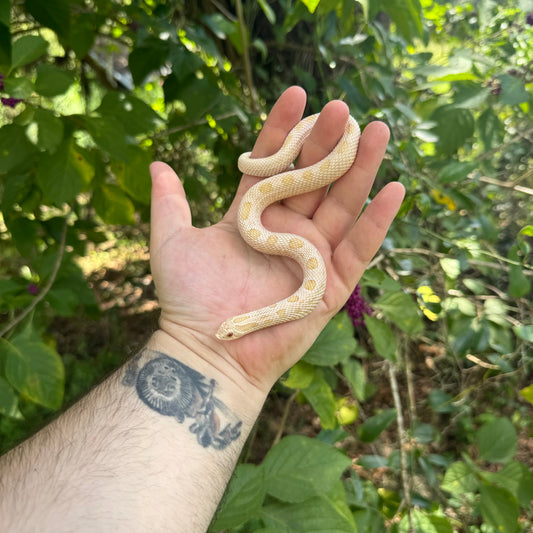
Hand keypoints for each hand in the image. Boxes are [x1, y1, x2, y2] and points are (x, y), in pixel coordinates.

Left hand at [149, 86, 404, 390]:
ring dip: (360, 170)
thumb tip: (157, 165)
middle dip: (328, 143)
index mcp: (254, 215)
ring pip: (342, 206)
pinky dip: (377, 222)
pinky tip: (394, 189)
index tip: (297, 94)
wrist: (208, 349)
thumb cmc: (186, 300)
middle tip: (343, 108)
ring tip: (377, 132)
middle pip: (313, 179)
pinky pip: (360, 250)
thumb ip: (169, 203)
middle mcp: (286, 230)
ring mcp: (311, 256)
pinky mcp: (330, 285)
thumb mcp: (170, 242)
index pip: (274, 164)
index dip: (284, 130)